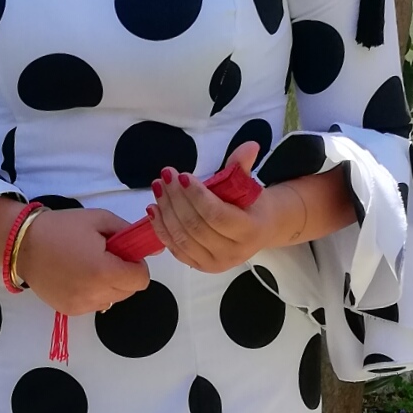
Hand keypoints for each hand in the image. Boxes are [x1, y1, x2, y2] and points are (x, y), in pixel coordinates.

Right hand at [16, 206, 150, 314]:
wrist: (23, 244)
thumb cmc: (62, 227)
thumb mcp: (99, 219)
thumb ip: (129, 233)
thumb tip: (155, 247)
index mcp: (104, 270)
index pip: (141, 280)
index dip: (136, 265)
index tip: (122, 253)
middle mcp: (95, 293)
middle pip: (129, 291)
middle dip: (124, 274)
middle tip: (104, 257)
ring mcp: (82, 305)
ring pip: (113, 299)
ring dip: (110, 285)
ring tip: (88, 267)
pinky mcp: (70, 311)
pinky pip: (95, 305)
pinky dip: (94, 293)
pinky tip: (77, 277)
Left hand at [147, 143, 302, 273]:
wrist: (259, 231)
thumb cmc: (251, 204)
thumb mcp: (249, 184)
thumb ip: (243, 167)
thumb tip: (250, 145)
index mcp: (249, 231)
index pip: (216, 215)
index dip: (197, 196)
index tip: (183, 175)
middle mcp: (232, 253)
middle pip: (195, 226)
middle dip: (176, 199)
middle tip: (165, 176)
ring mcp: (214, 263)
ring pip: (182, 238)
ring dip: (166, 211)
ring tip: (158, 188)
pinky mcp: (200, 267)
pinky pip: (176, 249)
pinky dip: (161, 229)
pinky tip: (153, 209)